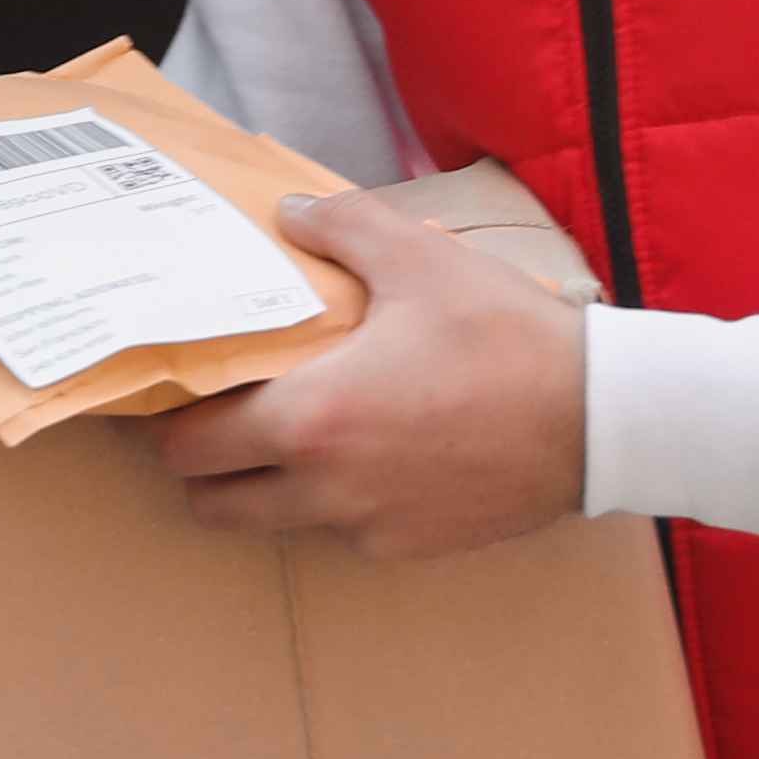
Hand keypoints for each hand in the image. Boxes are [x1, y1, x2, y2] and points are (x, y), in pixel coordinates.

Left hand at [148, 185, 588, 561]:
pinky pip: (345, 528)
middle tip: (208, 416)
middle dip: (197, 464)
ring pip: (275, 520)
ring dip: (263, 485)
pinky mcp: (410, 546)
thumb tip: (290, 212)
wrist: (600, 421)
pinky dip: (335, 498)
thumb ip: (342, 225)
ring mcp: (367, 526)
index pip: (187, 446)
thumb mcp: (421, 258)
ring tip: (288, 430)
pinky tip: (369, 449)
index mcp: (309, 420)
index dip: (160, 423)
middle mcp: (324, 488)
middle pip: (212, 501)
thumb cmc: (508, 339)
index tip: (157, 396)